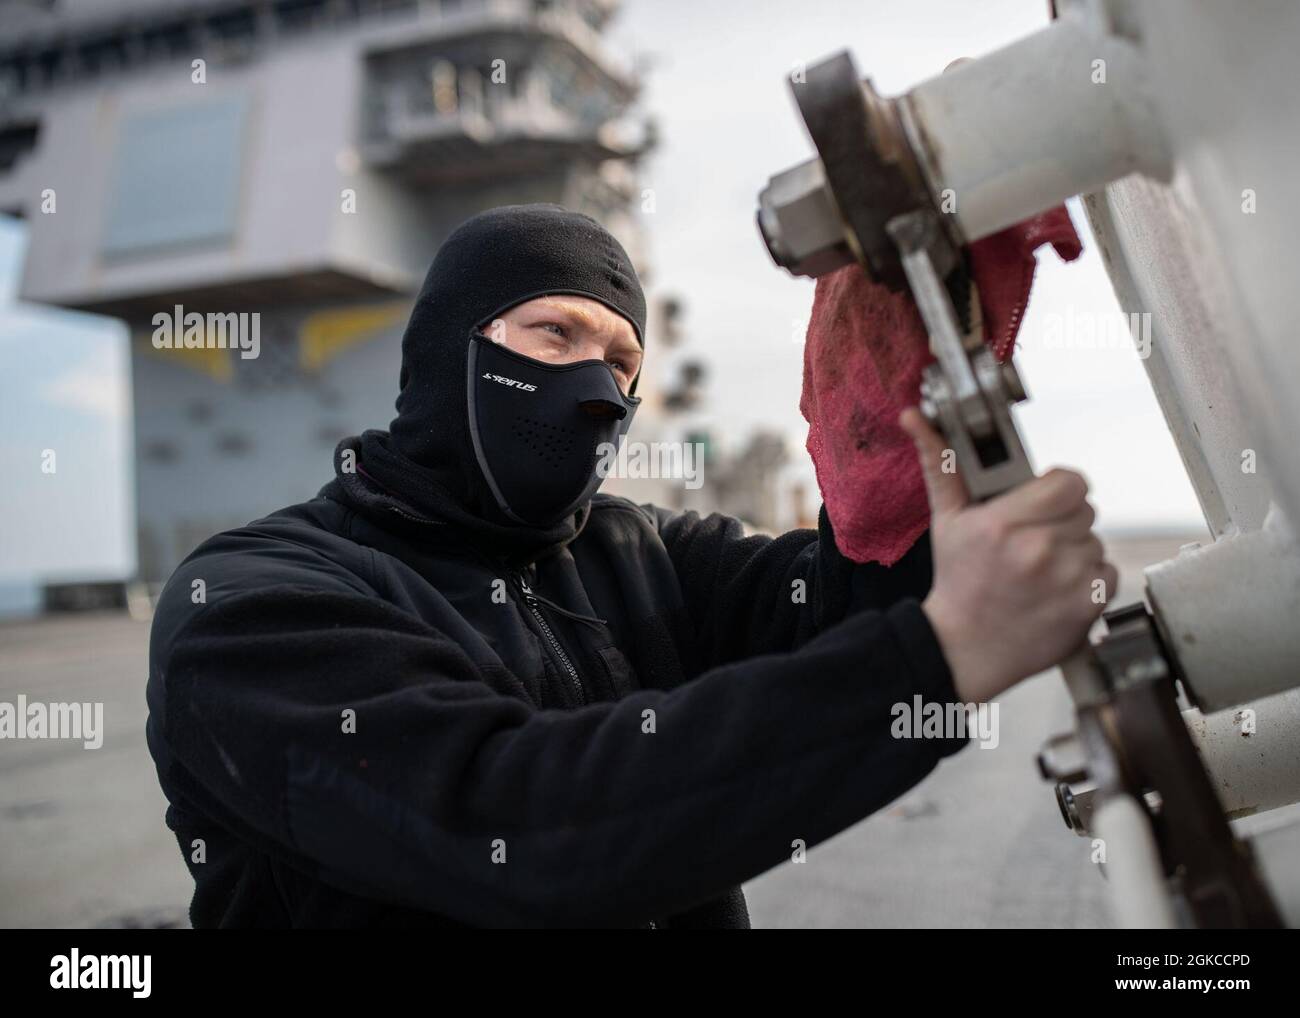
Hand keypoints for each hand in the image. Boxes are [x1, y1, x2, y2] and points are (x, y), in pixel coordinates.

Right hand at [899, 407, 1116, 702]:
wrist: (964, 649)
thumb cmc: (957, 581)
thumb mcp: (946, 521)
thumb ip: (941, 464)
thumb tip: (914, 416)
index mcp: (1004, 523)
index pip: (1071, 482)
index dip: (1059, 490)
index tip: (1042, 502)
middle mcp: (1038, 549)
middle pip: (1085, 511)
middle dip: (1062, 522)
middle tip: (1032, 543)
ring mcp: (1066, 580)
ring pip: (1095, 543)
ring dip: (1074, 553)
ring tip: (1041, 571)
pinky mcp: (1086, 606)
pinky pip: (1106, 573)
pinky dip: (1087, 581)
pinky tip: (1055, 591)